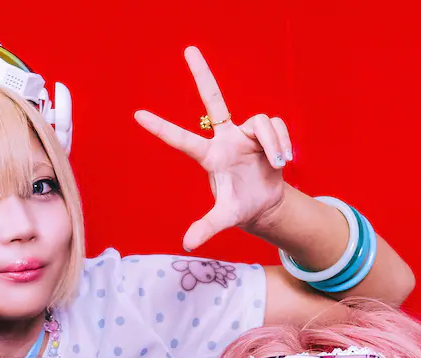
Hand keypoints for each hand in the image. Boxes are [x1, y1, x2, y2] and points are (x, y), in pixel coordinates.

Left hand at [135, 46, 293, 251]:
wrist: (265, 204)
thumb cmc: (240, 207)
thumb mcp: (224, 217)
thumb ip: (207, 227)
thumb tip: (188, 245)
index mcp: (209, 156)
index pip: (181, 139)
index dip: (161, 128)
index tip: (137, 115)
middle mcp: (225, 138)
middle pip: (213, 99)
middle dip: (203, 74)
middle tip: (189, 50)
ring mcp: (246, 133)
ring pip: (261, 122)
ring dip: (273, 143)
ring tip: (278, 164)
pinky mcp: (265, 132)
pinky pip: (275, 125)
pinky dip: (282, 142)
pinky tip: (283, 160)